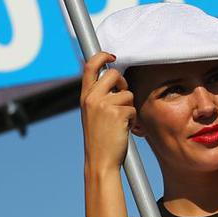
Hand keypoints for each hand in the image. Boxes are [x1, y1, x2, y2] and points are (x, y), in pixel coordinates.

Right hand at [79, 51, 134, 172]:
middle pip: (114, 74)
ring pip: (127, 93)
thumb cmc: (99, 139)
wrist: (100, 161)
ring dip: (129, 107)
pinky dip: (132, 119)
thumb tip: (116, 79)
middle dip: (123, 84)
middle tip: (123, 98)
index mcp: (84, 97)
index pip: (89, 66)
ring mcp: (103, 104)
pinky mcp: (117, 113)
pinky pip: (133, 108)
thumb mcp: (93, 114)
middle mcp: (91, 98)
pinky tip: (123, 129)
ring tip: (120, 123)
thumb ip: (99, 96)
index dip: (101, 56)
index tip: (112, 56)